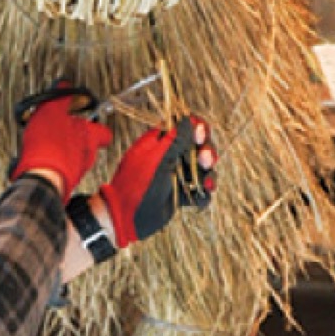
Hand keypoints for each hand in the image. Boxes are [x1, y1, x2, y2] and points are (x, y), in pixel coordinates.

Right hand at [9, 82, 112, 200]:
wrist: (41, 180)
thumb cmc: (50, 146)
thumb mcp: (51, 110)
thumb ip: (60, 97)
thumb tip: (64, 83)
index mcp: (91, 136)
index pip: (104, 132)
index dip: (96, 125)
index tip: (85, 117)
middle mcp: (88, 155)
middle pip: (87, 144)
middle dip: (73, 137)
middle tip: (58, 130)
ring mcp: (77, 172)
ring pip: (74, 158)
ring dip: (61, 151)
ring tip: (43, 144)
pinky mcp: (63, 183)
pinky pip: (60, 171)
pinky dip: (51, 165)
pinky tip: (38, 158)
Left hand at [97, 115, 216, 247]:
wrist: (126, 217)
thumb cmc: (136, 184)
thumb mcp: (157, 159)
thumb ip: (176, 140)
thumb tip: (189, 118)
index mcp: (160, 143)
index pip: (184, 127)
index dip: (197, 129)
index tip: (200, 135)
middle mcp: (169, 157)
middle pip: (198, 147)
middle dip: (206, 152)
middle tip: (206, 160)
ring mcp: (175, 176)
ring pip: (201, 169)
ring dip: (208, 174)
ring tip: (207, 183)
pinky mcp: (179, 194)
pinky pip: (198, 191)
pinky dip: (202, 194)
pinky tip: (200, 196)